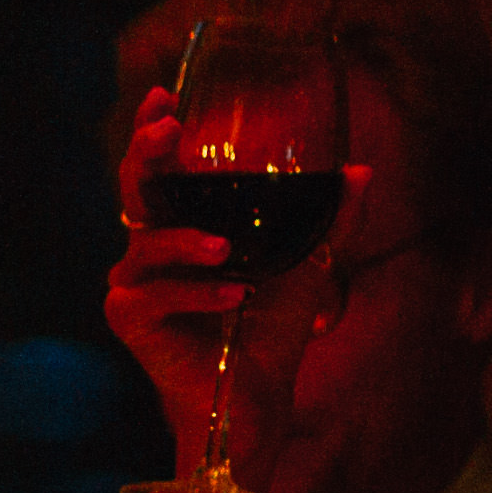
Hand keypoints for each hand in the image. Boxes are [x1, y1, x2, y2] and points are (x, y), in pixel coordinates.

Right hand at [103, 89, 369, 492]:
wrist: (255, 398)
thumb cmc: (268, 330)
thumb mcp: (307, 265)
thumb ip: (328, 219)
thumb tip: (361, 171)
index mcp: (180, 228)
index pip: (157, 169)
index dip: (152, 130)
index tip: (165, 94)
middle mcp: (148, 250)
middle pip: (132, 189)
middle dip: (146, 154)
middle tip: (172, 132)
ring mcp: (133, 284)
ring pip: (147, 245)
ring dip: (185, 241)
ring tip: (227, 247)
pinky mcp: (129, 319)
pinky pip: (158, 295)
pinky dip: (198, 291)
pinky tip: (234, 293)